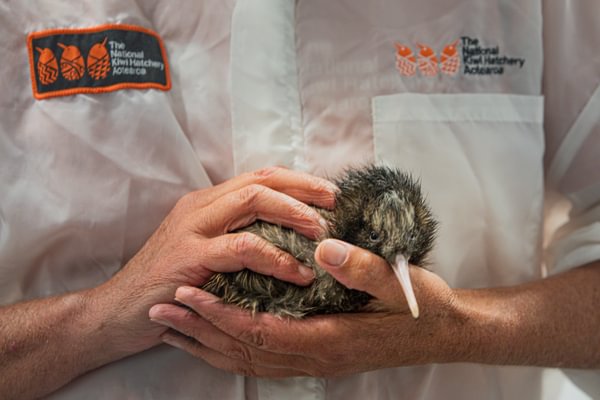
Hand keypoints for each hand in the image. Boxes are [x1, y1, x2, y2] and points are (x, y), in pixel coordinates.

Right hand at [91, 167, 336, 354]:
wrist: (117, 311)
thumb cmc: (168, 284)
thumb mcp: (203, 251)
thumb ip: (235, 237)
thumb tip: (285, 236)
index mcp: (207, 202)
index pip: (259, 177)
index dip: (297, 181)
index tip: (328, 194)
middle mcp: (200, 207)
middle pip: (261, 181)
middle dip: (303, 189)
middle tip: (335, 205)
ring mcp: (193, 229)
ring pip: (253, 202)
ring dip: (294, 215)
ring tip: (321, 234)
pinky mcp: (189, 256)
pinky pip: (242, 248)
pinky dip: (275, 257)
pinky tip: (296, 272)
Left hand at [149, 239, 462, 376]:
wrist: (444, 333)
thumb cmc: (424, 307)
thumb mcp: (402, 283)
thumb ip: (363, 269)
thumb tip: (322, 248)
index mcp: (330, 338)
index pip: (260, 330)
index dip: (219, 314)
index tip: (186, 292)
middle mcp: (315, 357)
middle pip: (244, 350)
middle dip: (199, 330)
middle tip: (160, 309)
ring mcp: (314, 361)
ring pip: (248, 360)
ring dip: (208, 343)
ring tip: (172, 326)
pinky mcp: (315, 355)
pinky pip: (262, 360)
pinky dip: (231, 350)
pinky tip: (214, 338)